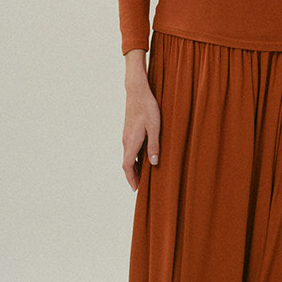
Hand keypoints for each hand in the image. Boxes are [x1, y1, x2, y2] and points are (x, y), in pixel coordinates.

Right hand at [122, 50, 160, 191]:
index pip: (128, 166)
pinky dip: (135, 157)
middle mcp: (126, 140)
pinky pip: (130, 148)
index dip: (131, 179)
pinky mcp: (128, 130)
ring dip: (134, 166)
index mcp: (132, 142)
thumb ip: (154, 145)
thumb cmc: (148, 107)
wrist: (137, 91)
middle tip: (141, 186)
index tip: (136, 190)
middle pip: (127, 163)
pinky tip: (144, 156)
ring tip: (144, 174)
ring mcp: (126, 135)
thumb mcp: (155, 126)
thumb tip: (154, 163)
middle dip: (133, 175)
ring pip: (128, 156)